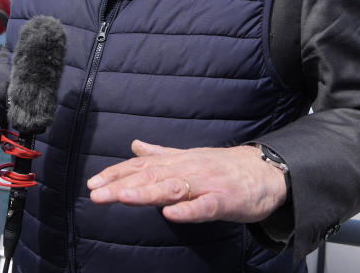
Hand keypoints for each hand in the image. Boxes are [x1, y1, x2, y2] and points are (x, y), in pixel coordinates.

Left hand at [86, 140, 287, 223]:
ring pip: (172, 189)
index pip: (141, 167)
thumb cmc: (225, 168)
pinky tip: (170, 214)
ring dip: (147, 193)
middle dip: (122, 185)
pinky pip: (204, 206)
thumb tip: (134, 146)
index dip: (116, 174)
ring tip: (123, 198)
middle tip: (97, 194)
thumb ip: (160, 154)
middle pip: (151, 176)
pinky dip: (187, 210)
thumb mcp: (189, 158)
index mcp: (177, 161)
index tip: (93, 184)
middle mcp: (188, 169)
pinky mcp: (225, 200)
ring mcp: (207, 184)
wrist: (266, 172)